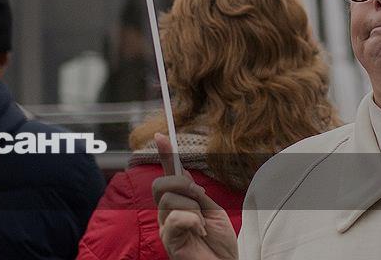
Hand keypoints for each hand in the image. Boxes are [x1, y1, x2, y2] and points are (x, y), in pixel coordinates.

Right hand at [153, 133, 237, 259]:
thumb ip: (195, 192)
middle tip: (200, 198)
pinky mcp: (168, 240)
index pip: (167, 175)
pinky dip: (192, 221)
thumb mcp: (211, 209)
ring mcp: (165, 227)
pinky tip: (200, 232)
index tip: (161, 136)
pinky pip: (174, 218)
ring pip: (169, 199)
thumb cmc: (220, 244)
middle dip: (182, 184)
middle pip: (161, 184)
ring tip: (203, 225)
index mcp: (178, 204)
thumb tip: (181, 170)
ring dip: (193, 209)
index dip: (164, 155)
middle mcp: (166, 214)